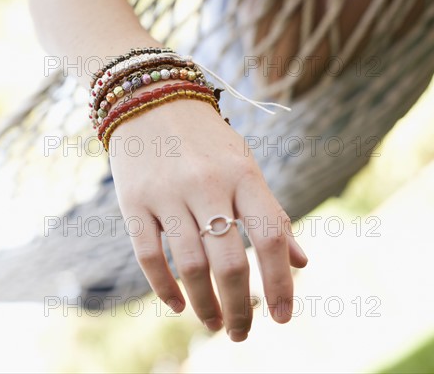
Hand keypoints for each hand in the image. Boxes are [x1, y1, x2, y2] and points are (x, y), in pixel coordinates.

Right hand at [109, 98, 307, 341]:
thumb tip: (300, 262)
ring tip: (213, 323)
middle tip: (241, 332)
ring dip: (204, 305)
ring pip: (189, 266)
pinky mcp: (133, 200)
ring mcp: (167, 193)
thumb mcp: (245, 167)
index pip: (270, 239)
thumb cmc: (206, 140)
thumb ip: (272, 214)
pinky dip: (164, 287)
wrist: (150, 99)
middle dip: (240, 307)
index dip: (280, 284)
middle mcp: (207, 184)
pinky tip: (178, 304)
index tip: (281, 318)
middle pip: (228, 263)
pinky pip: (147, 255)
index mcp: (243, 175)